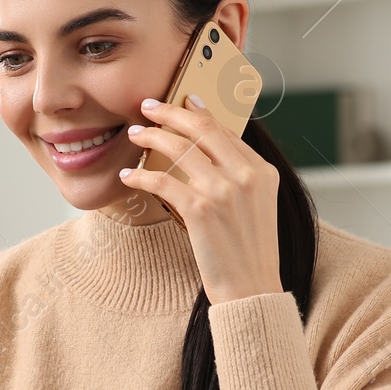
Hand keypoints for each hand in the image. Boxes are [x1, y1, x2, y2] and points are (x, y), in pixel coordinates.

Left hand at [119, 96, 284, 304]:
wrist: (250, 289)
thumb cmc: (248, 251)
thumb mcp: (256, 206)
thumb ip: (238, 177)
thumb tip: (205, 152)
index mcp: (262, 171)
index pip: (225, 130)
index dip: (199, 112)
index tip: (182, 100)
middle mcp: (245, 175)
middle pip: (201, 129)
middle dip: (170, 112)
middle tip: (148, 106)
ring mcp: (222, 191)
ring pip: (178, 149)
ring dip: (151, 137)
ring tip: (135, 134)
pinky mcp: (200, 209)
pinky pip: (161, 181)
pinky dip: (140, 176)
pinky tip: (128, 176)